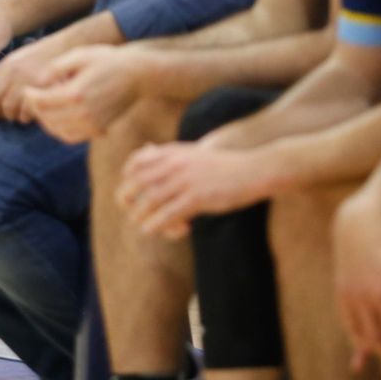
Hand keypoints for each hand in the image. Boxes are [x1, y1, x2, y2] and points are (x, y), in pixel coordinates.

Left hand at [0, 34, 70, 123]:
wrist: (67, 47)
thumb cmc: (44, 57)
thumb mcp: (20, 60)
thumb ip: (5, 77)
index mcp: (7, 65)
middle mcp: (14, 72)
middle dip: (0, 113)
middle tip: (7, 117)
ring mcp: (28, 80)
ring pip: (11, 108)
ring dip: (15, 116)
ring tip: (21, 115)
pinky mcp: (42, 89)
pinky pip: (28, 110)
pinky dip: (28, 116)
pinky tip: (33, 113)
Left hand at [12, 44, 144, 142]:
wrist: (139, 75)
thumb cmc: (109, 60)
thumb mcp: (80, 55)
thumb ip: (56, 68)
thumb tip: (38, 82)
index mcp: (76, 94)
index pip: (42, 102)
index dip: (30, 96)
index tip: (26, 89)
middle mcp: (83, 114)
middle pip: (47, 118)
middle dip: (36, 108)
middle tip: (33, 97)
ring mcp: (92, 124)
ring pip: (57, 131)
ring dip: (46, 121)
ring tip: (44, 107)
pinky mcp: (99, 129)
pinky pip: (71, 137)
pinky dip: (59, 130)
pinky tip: (58, 117)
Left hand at [118, 138, 274, 237]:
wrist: (253, 170)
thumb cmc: (223, 165)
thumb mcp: (192, 152)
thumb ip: (169, 153)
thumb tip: (146, 149)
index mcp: (172, 152)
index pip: (135, 163)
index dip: (127, 178)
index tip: (130, 192)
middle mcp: (174, 164)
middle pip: (136, 183)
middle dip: (127, 200)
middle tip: (132, 213)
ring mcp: (184, 180)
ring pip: (148, 202)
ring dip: (141, 217)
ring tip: (144, 227)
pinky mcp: (197, 198)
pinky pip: (167, 214)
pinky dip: (157, 225)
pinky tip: (156, 231)